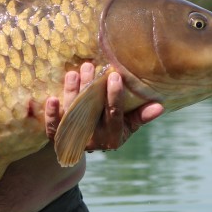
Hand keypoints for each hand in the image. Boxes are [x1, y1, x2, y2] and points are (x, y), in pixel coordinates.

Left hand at [44, 62, 163, 149]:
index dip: (114, 95)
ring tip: (74, 73)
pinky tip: (51, 99)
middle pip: (91, 111)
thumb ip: (141, 116)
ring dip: (72, 92)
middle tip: (90, 66)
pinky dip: (52, 114)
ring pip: (73, 114)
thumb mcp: (127, 125)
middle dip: (90, 88)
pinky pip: (54, 127)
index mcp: (113, 136)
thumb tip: (160, 106)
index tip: (114, 76)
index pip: (114, 113)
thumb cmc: (110, 128)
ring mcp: (76, 138)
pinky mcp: (59, 137)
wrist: (81, 145)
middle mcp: (94, 139)